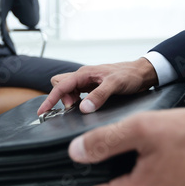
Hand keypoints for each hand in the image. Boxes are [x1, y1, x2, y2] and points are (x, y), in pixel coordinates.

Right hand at [37, 58, 158, 114]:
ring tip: (83, 107)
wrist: (142, 73)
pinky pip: (77, 95)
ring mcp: (87, 82)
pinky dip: (77, 102)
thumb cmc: (129, 74)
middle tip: (75, 107)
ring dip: (70, 101)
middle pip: (60, 86)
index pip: (60, 86)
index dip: (50, 99)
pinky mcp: (92, 88)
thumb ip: (99, 95)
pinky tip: (87, 107)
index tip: (43, 112)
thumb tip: (84, 108)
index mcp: (84, 73)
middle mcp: (83, 77)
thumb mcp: (115, 84)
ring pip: (68, 91)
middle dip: (61, 98)